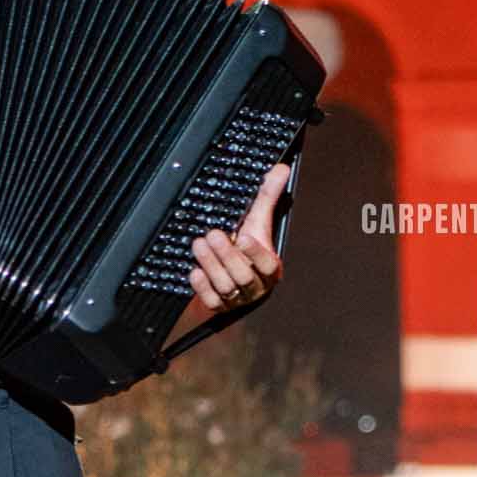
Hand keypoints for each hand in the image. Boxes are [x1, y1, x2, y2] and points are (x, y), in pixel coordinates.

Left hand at [187, 161, 290, 315]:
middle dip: (226, 255)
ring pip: (226, 287)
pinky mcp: (220, 306)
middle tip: (213, 235)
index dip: (256, 253)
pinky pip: (212, 300)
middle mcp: (256, 286)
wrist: (230, 274)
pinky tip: (195, 271)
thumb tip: (280, 169)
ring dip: (211, 264)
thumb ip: (267, 198)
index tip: (245, 237)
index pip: (267, 264)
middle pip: (243, 276)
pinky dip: (202, 287)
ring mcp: (238, 299)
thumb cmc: (247, 248)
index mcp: (270, 268)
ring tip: (199, 244)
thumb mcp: (257, 223)